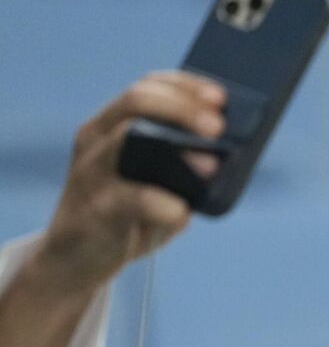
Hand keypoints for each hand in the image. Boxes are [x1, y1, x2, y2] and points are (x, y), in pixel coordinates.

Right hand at [36, 70, 225, 289]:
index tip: (222, 98)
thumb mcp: (157, 182)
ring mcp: (91, 172)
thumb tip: (234, 154)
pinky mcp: (94, 210)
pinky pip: (132, 199)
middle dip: (183, 108)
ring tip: (212, 164)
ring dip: (177, 148)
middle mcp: (95, 139)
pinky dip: (165, 205)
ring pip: (127, 138)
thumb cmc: (128, 214)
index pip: (148, 86)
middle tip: (219, 127)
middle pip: (137, 101)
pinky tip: (183, 212)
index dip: (186, 86)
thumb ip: (184, 164)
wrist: (75, 261)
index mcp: (111, 124)